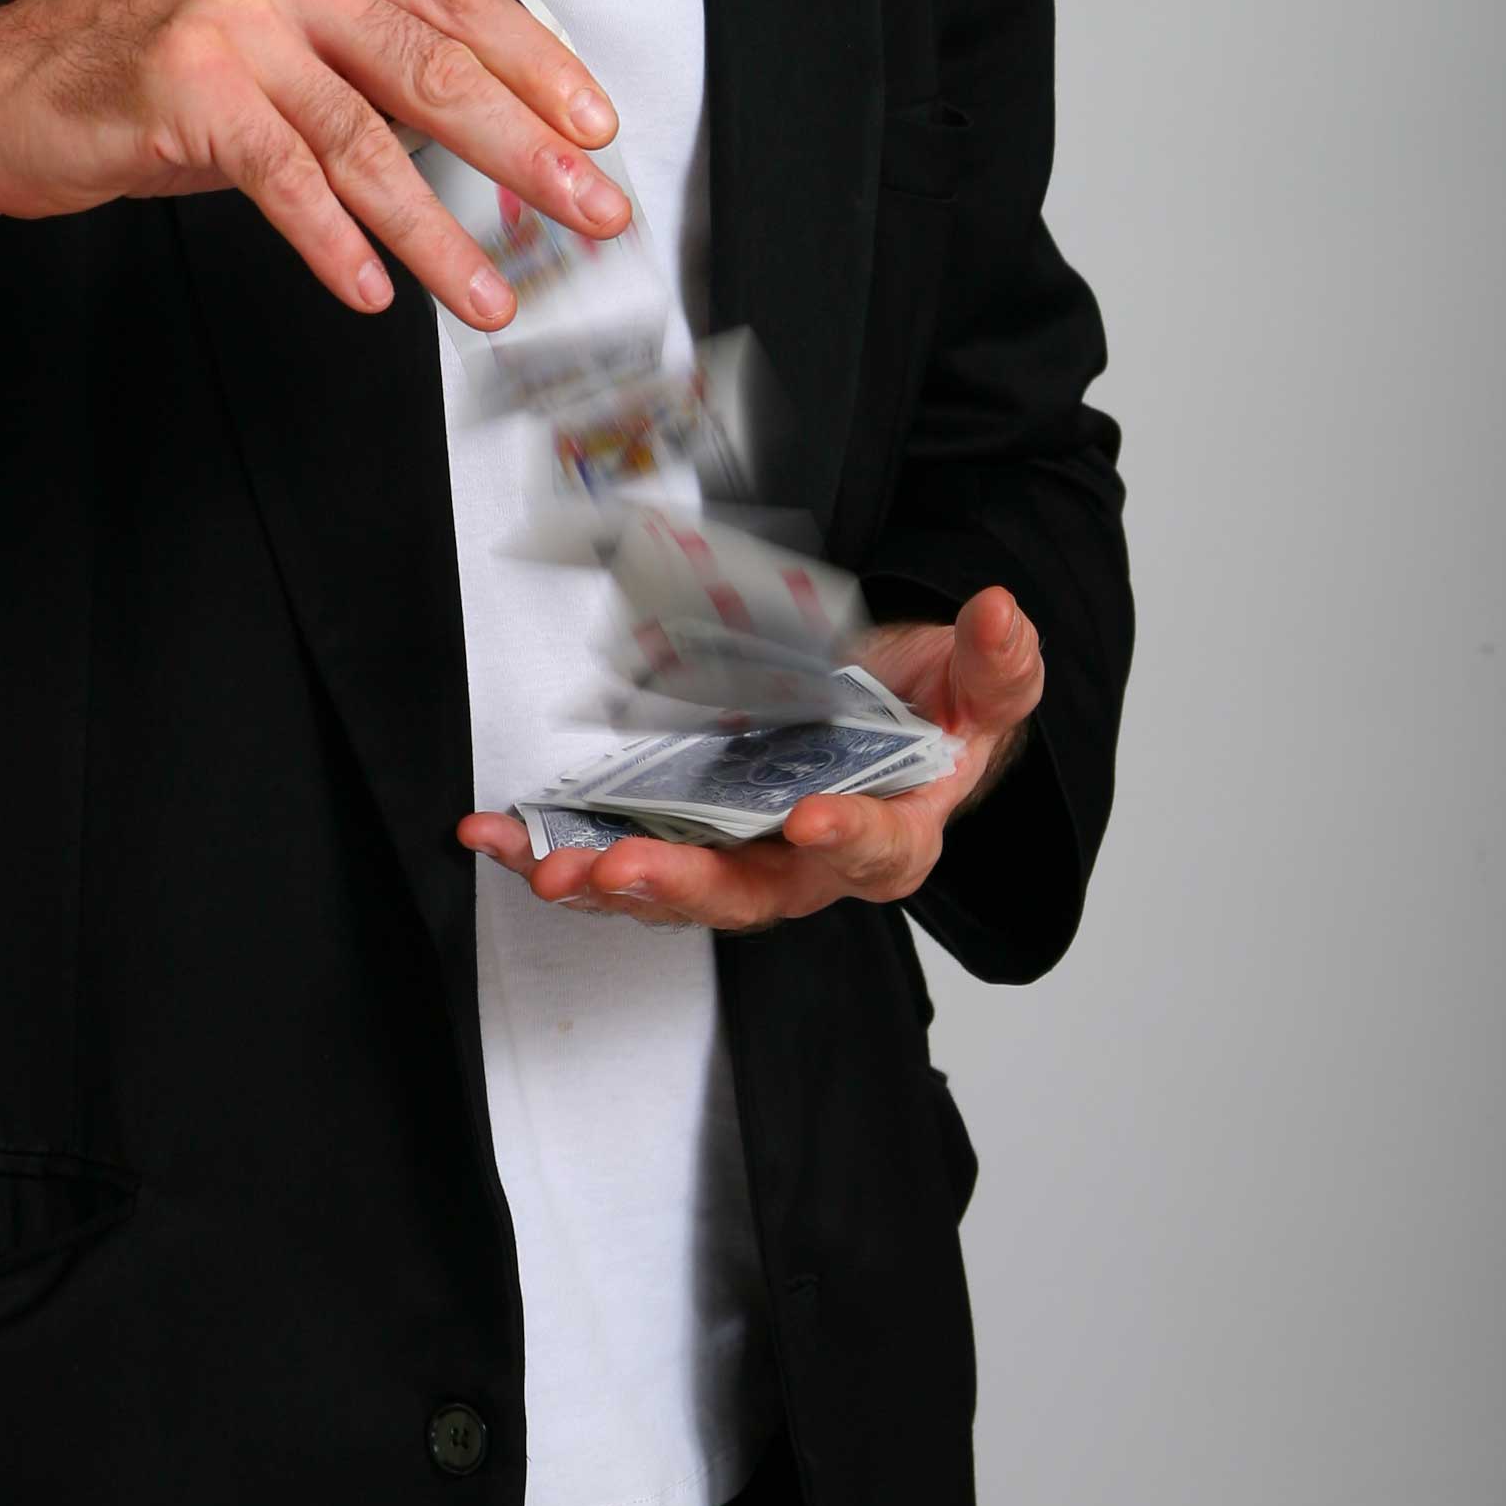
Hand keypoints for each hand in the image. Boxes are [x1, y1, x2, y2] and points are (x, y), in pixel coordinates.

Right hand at [0, 0, 628, 356]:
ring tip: (487, 294)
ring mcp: (234, 24)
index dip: (538, 68)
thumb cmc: (144, 73)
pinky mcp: (187, 90)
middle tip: (587, 210)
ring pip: (369, 141)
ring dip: (441, 232)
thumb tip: (486, 132)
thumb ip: (363, 62)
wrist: (7, 92)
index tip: (595, 128)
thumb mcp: (270, 38)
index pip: (458, 2)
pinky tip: (375, 289)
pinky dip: (337, 242)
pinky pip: (287, 179)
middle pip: (435, 72)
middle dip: (527, 154)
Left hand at [460, 585, 1042, 932]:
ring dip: (601, 879)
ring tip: (543, 862)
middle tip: (618, 868)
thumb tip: (1003, 612)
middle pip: (747, 893)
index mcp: (892, 837)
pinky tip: (502, 835)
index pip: (876, 852)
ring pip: (670, 889)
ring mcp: (738, 856)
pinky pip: (619, 856)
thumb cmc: (938, 716)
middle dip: (678, 884)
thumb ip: (1000, 665)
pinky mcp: (684, 836)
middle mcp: (808, 865)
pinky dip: (558, 847)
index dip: (846, 840)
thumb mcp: (987, 687)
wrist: (891, 720)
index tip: (811, 818)